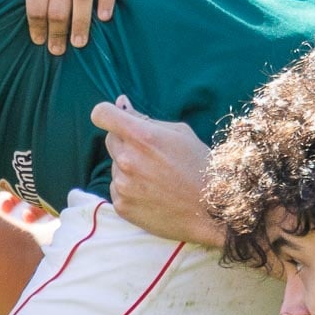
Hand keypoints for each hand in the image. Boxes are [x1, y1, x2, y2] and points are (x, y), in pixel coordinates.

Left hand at [90, 97, 219, 244]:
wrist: (212, 211)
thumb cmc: (200, 167)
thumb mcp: (180, 133)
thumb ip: (146, 119)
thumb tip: (122, 103)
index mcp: (142, 136)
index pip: (102, 114)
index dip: (108, 115)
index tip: (115, 120)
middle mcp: (127, 160)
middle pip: (110, 140)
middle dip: (126, 142)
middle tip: (152, 154)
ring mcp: (123, 185)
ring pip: (115, 166)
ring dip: (129, 167)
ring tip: (158, 178)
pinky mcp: (122, 206)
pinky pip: (117, 189)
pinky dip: (130, 189)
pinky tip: (153, 194)